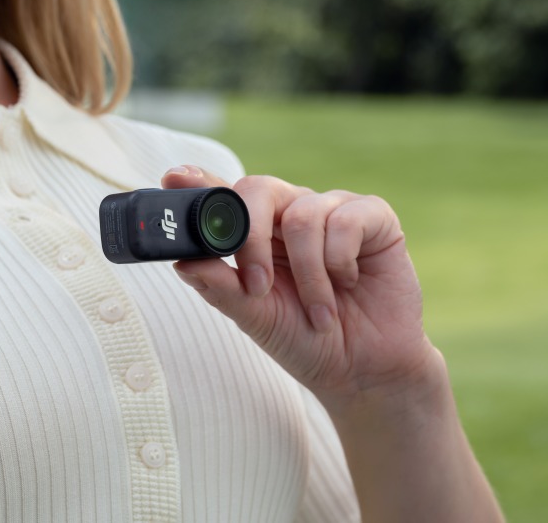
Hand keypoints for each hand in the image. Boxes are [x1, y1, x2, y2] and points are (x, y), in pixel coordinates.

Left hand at [162, 166, 440, 411]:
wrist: (364, 369)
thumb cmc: (304, 338)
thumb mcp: (254, 316)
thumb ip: (220, 287)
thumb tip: (181, 262)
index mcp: (256, 232)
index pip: (222, 196)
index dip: (199, 182)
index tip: (174, 178)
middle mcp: (289, 213)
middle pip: (257, 189)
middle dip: (251, 238)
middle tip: (258, 286)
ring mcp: (331, 210)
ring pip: (304, 215)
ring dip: (308, 275)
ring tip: (320, 311)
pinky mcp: (373, 218)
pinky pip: (347, 219)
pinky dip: (340, 261)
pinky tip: (349, 284)